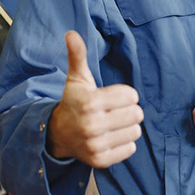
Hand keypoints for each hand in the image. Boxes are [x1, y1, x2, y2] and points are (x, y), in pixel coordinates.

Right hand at [47, 31, 143, 167]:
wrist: (58, 134)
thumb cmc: (74, 101)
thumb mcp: (77, 78)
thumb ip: (78, 55)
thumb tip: (71, 33)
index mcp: (89, 102)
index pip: (131, 95)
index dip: (125, 94)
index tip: (112, 97)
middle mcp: (92, 125)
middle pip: (136, 114)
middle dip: (129, 110)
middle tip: (115, 111)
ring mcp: (95, 145)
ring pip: (135, 132)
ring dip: (128, 127)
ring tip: (114, 124)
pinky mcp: (100, 161)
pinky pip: (130, 148)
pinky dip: (125, 142)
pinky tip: (112, 137)